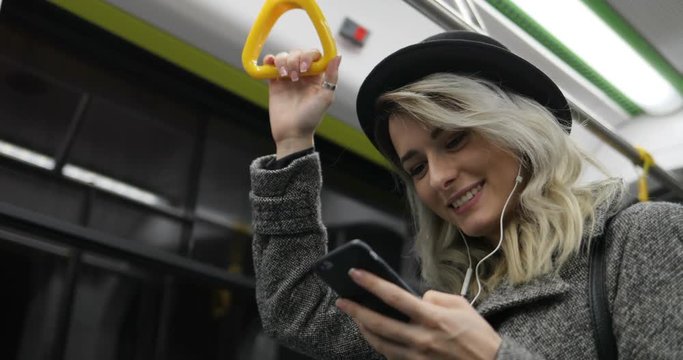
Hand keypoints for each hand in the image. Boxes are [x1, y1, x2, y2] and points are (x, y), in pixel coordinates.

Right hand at [264, 49, 341, 158]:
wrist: (292, 132)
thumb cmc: (311, 118)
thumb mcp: (326, 97)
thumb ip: (332, 76)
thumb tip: (337, 56)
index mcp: (316, 77)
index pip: (313, 55)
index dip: (309, 56)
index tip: (306, 68)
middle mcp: (302, 75)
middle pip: (297, 53)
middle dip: (295, 59)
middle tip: (295, 76)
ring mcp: (287, 78)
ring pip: (284, 57)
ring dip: (283, 61)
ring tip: (285, 76)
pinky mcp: (274, 83)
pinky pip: (270, 65)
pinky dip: (269, 60)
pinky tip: (270, 64)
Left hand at [336, 269, 500, 359]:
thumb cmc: (478, 336)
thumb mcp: (461, 306)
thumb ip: (436, 297)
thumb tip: (418, 297)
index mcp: (433, 318)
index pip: (395, 296)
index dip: (372, 283)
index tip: (356, 273)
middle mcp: (422, 338)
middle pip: (379, 323)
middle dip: (356, 310)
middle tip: (342, 300)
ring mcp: (417, 357)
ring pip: (380, 342)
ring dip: (363, 328)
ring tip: (354, 316)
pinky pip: (391, 356)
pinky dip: (379, 344)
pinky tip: (373, 334)